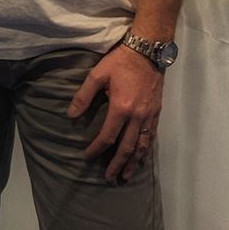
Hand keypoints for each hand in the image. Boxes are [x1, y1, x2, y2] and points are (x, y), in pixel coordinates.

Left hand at [70, 44, 163, 182]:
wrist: (148, 51)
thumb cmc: (120, 61)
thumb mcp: (97, 75)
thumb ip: (83, 96)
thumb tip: (71, 115)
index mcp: (121, 108)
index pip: (107, 136)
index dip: (96, 149)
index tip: (87, 157)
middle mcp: (138, 116)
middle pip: (127, 147)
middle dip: (117, 164)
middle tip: (110, 178)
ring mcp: (150, 116)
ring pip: (142, 145)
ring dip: (134, 162)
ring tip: (126, 175)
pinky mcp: (157, 112)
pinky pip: (151, 136)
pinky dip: (146, 150)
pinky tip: (141, 157)